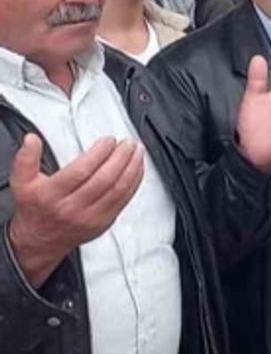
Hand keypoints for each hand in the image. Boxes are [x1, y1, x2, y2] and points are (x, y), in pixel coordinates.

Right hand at [7, 135, 145, 287]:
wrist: (40, 241)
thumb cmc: (35, 208)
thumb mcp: (22, 183)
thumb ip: (25, 159)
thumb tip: (32, 140)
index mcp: (52, 196)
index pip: (81, 171)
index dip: (99, 153)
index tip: (108, 141)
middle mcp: (72, 208)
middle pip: (104, 179)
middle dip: (121, 157)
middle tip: (127, 143)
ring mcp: (91, 217)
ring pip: (119, 189)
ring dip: (132, 167)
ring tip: (137, 151)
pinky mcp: (104, 222)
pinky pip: (125, 199)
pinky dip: (135, 181)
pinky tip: (137, 168)